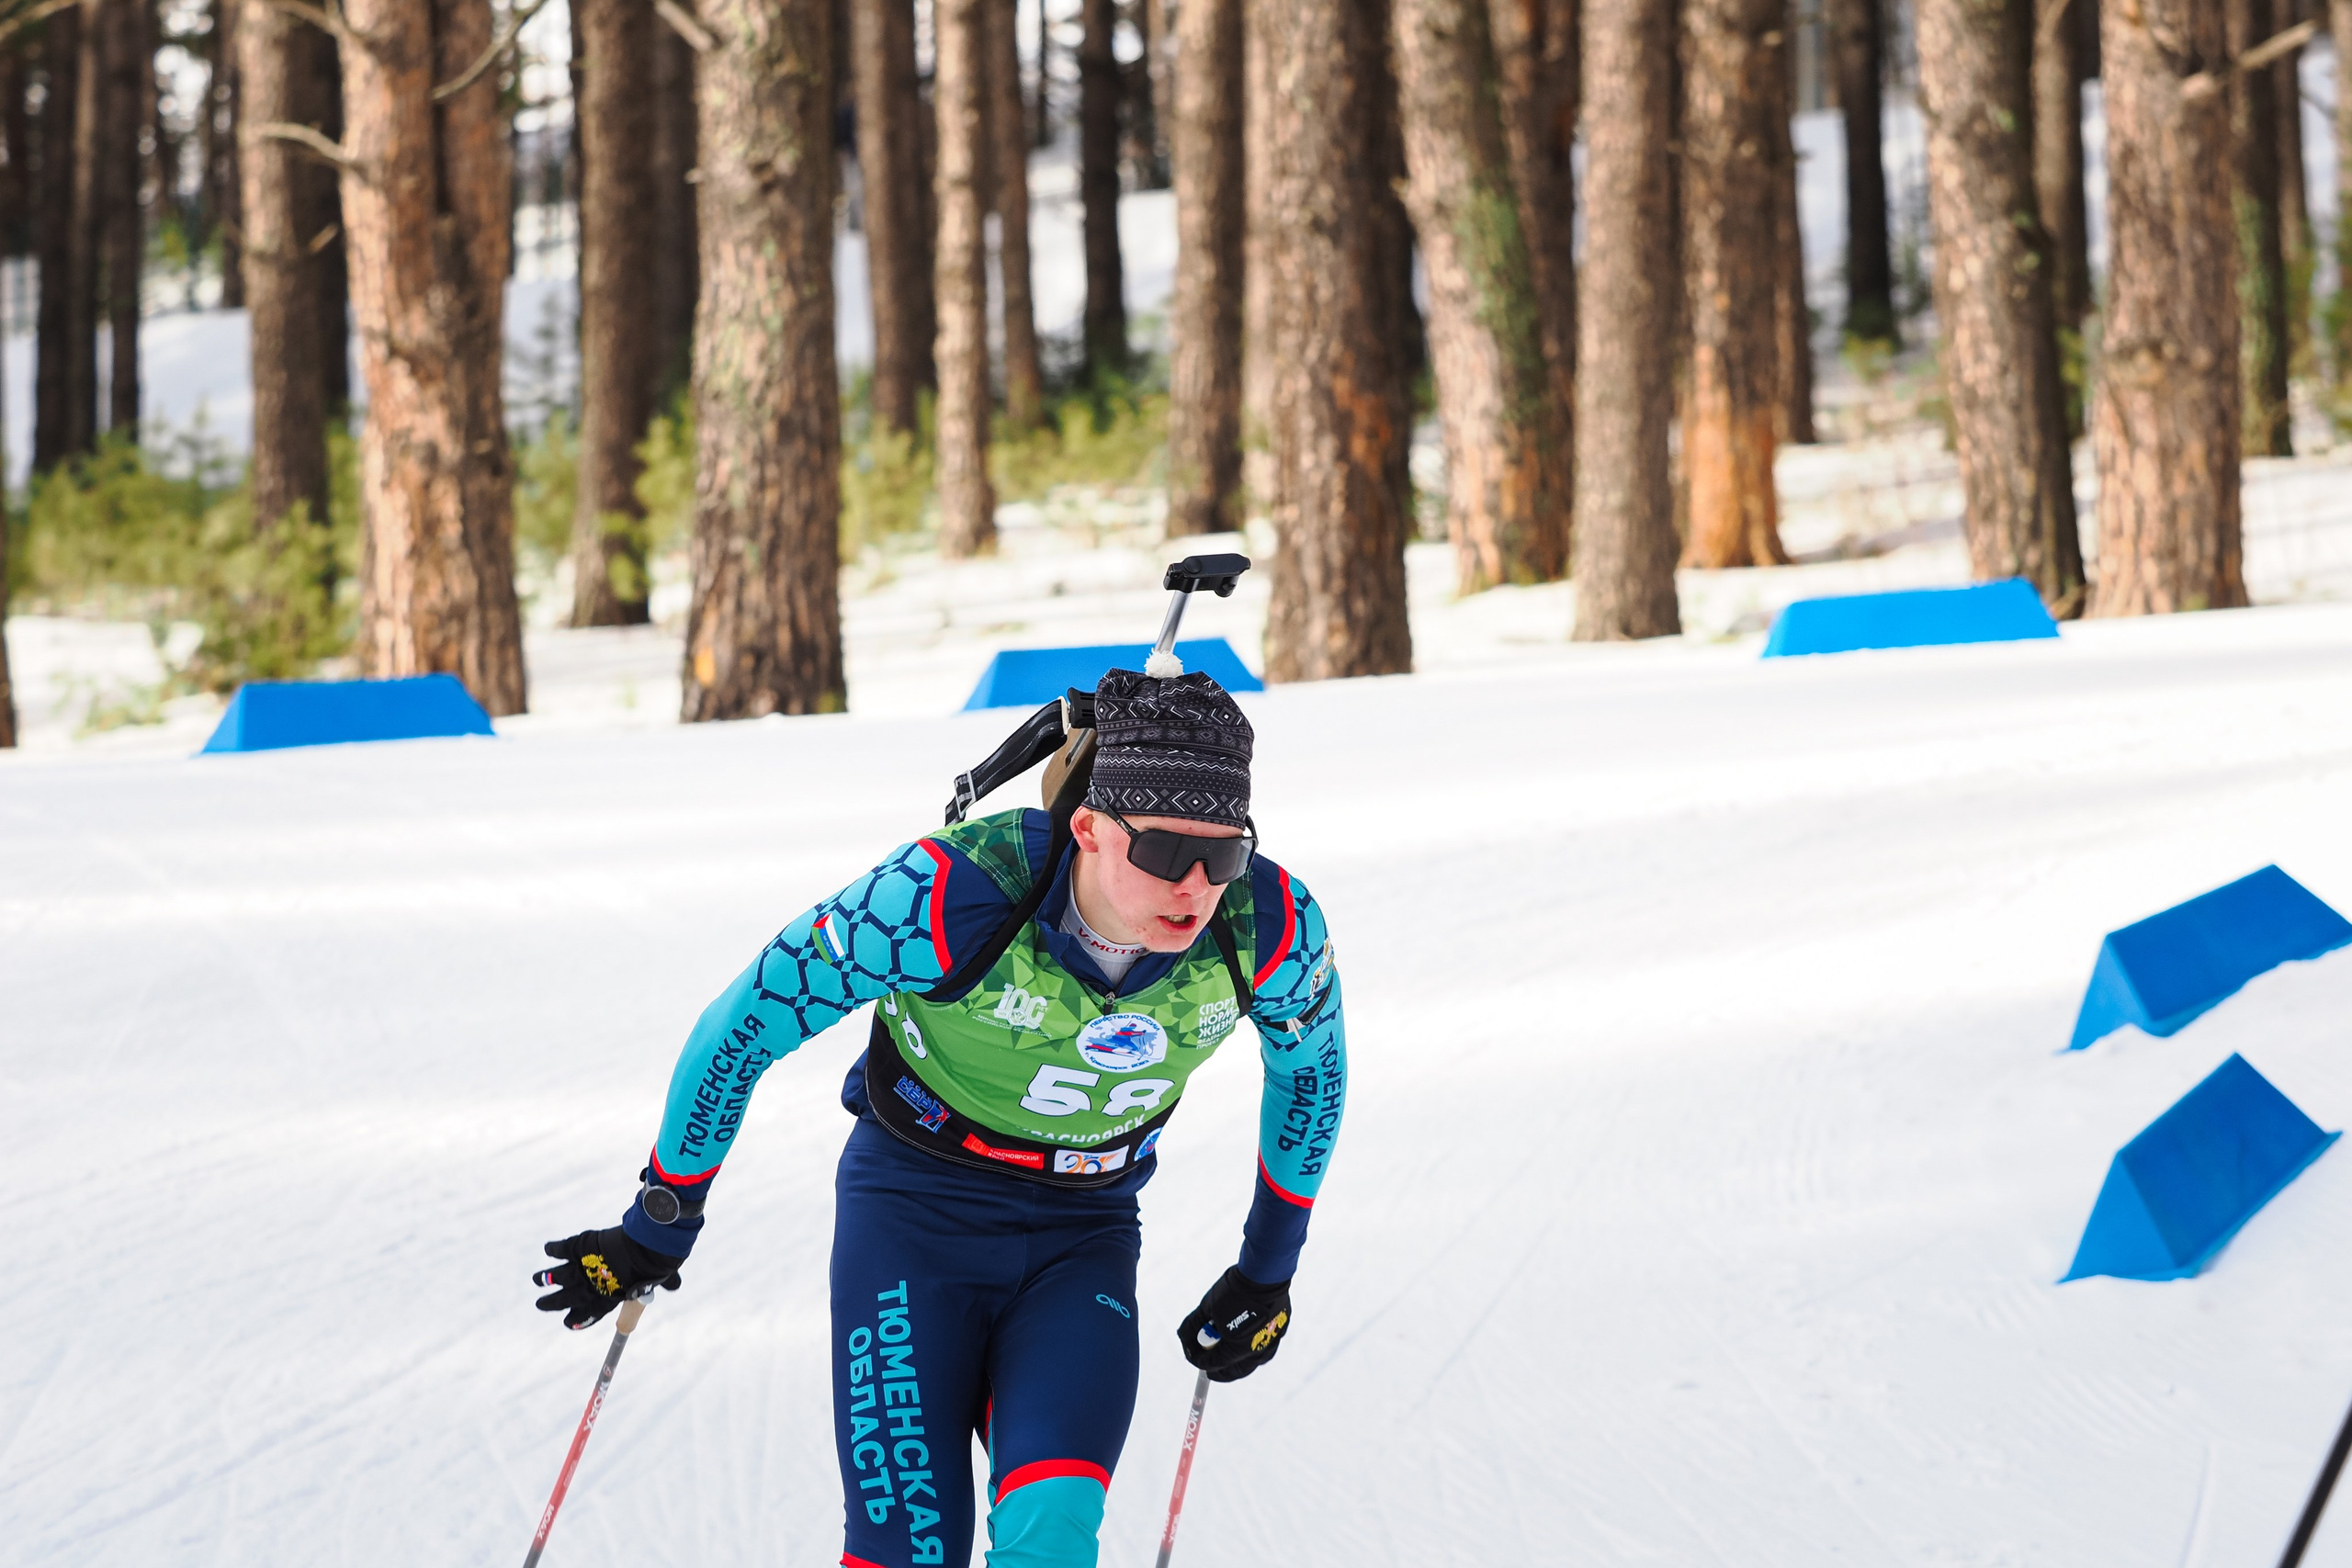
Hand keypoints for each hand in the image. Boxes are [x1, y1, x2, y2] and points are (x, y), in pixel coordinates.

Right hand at [532, 1227, 683, 1329]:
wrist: (645, 1247)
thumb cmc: (653, 1265)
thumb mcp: (657, 1278)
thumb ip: (664, 1283)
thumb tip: (675, 1287)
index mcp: (607, 1299)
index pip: (587, 1315)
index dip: (576, 1320)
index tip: (567, 1322)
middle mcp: (590, 1287)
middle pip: (563, 1300)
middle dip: (551, 1303)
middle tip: (540, 1304)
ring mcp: (581, 1268)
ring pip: (555, 1276)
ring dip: (545, 1278)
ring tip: (538, 1279)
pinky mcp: (578, 1247)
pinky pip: (560, 1249)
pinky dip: (553, 1248)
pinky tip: (548, 1248)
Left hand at [1178, 1266, 1291, 1381]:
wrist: (1265, 1274)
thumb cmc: (1234, 1291)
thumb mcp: (1207, 1307)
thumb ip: (1192, 1326)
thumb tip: (1183, 1337)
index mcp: (1236, 1350)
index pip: (1211, 1364)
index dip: (1196, 1359)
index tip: (1191, 1351)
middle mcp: (1255, 1353)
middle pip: (1234, 1372)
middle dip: (1219, 1371)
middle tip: (1209, 1366)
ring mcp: (1270, 1343)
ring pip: (1251, 1362)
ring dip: (1237, 1361)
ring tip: (1226, 1354)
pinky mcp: (1279, 1331)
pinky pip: (1263, 1347)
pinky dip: (1251, 1347)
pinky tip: (1244, 1338)